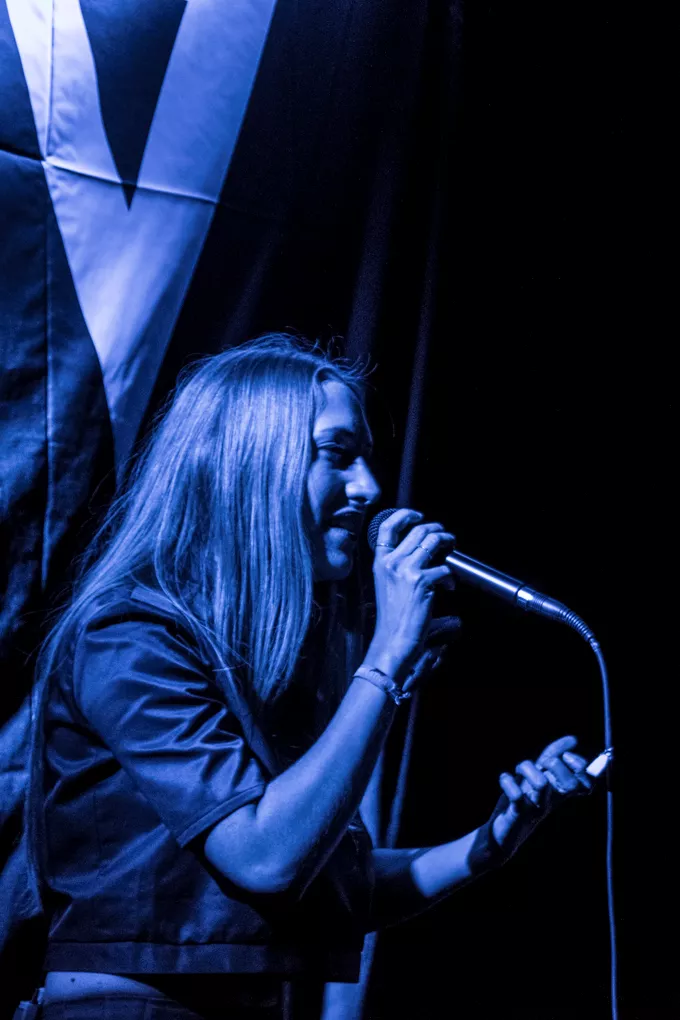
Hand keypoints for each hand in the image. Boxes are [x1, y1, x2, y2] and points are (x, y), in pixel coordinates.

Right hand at [365, 509, 455, 678]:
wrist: (394, 639)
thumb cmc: (393, 616)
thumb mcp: (386, 584)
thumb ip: (398, 564)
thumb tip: (422, 548)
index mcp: (380, 561)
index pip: (387, 526)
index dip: (404, 515)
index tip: (418, 516)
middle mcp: (391, 562)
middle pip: (417, 530)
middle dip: (437, 529)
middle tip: (445, 537)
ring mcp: (406, 570)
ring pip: (433, 541)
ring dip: (447, 542)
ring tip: (452, 549)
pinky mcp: (423, 581)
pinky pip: (445, 568)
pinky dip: (450, 577)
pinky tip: (448, 587)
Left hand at [489, 735, 591, 861]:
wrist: (501, 833)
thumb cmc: (521, 801)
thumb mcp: (538, 774)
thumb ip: (553, 756)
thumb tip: (573, 739)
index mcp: (560, 792)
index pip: (586, 782)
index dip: (581, 766)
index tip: (567, 757)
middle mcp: (552, 800)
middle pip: (569, 783)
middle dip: (556, 764)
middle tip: (542, 763)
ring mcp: (536, 808)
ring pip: (541, 784)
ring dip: (527, 768)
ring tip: (518, 770)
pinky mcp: (517, 814)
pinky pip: (516, 796)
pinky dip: (508, 782)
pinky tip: (505, 779)